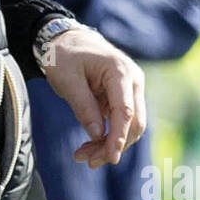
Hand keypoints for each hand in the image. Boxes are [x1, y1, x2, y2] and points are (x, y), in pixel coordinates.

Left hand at [40, 26, 145, 167]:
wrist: (68, 39)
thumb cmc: (65, 55)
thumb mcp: (66, 79)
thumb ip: (82, 106)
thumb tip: (97, 135)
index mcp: (120, 71)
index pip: (125, 111)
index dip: (118, 137)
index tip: (110, 158)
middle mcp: (133, 80)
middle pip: (133, 123)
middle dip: (113, 146)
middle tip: (86, 161)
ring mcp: (132, 88)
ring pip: (130, 126)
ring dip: (110, 145)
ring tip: (83, 156)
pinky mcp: (125, 97)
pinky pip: (121, 122)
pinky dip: (108, 137)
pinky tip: (89, 147)